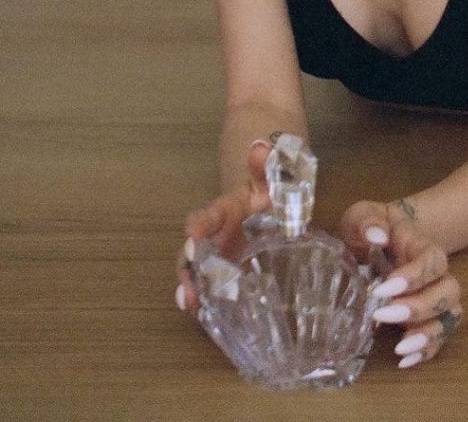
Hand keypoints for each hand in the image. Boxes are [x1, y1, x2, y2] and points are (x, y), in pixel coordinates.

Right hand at [174, 140, 271, 312]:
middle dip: (187, 270)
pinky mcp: (233, 274)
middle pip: (194, 252)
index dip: (199, 225)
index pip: (208, 215)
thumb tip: (259, 148)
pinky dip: (210, 304)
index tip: (192, 235)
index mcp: (228, 210)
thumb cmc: (277, 186)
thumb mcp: (277, 173)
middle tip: (186, 291)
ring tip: (190, 306)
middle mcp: (219, 234)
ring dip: (193, 290)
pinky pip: (217, 289)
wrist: (281, 194)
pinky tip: (208, 319)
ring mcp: (224, 256)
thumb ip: (268, 163)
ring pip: (200, 274)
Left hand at [340, 200, 463, 369]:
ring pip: (451, 315)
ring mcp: (434, 296)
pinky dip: (427, 351)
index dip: (414, 276)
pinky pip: (441, 336)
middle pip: (449, 290)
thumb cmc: (370, 228)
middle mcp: (435, 273)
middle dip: (419, 307)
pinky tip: (404, 361)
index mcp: (421, 245)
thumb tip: (377, 236)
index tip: (383, 289)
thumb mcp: (361, 216)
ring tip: (400, 348)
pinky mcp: (427, 317)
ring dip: (429, 334)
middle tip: (384, 315)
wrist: (378, 238)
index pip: (432, 260)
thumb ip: (367, 221)